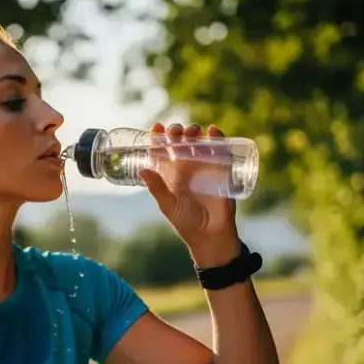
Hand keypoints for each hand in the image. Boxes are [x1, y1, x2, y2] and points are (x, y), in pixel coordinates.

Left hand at [138, 123, 240, 265]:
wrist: (210, 235)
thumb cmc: (185, 222)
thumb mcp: (168, 205)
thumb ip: (156, 188)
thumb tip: (141, 171)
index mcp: (170, 173)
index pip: (163, 150)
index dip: (159, 137)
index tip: (156, 128)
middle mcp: (186, 167)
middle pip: (181, 141)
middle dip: (177, 132)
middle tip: (176, 132)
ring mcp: (204, 166)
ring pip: (199, 142)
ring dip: (195, 132)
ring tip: (191, 132)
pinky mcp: (221, 170)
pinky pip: (221, 150)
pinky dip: (218, 138)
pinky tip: (213, 131)